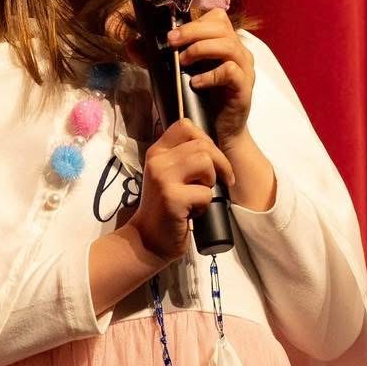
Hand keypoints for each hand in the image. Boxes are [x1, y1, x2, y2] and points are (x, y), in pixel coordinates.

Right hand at [128, 118, 236, 260]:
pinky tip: (193, 212)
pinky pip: (205, 193)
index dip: (206, 140)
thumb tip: (212, 146)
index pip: (186, 126)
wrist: (148, 239)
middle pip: (202, 145)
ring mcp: (163, 179)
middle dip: (219, 164)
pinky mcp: (172, 198)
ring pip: (206, 164)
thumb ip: (183, 158)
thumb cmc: (166, 207)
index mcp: (157, 151)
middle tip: (218, 182)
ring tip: (200, 195)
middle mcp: (157, 160)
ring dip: (211, 182)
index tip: (211, 160)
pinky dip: (205, 204)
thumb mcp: (169, 175)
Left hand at [166, 8, 254, 148]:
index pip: (216, 17)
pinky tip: (195, 83)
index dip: (194, 21)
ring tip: (182, 62)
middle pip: (221, 27)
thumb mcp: (176, 75)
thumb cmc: (200, 100)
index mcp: (223, 43)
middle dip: (192, 31)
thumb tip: (132, 44)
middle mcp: (237, 52)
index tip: (171, 33)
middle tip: (171, 42)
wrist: (219, 133)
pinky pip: (231, 71)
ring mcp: (243, 69)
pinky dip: (211, 74)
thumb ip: (156, 58)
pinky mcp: (244, 87)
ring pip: (228, 45)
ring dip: (201, 49)